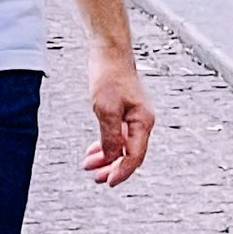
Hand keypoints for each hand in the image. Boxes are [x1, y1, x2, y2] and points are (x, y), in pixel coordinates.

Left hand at [84, 46, 153, 185]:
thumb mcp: (105, 108)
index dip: (121, 172)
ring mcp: (133, 117)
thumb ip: (110, 135)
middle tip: (95, 178)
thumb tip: (112, 157)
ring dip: (106, 157)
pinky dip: (105, 144)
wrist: (109, 51)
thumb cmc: (109, 75)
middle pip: (129, 154)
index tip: (108, 182)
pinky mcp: (124, 111)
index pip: (134, 156)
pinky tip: (93, 151)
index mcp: (143, 122)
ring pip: (121, 146)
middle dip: (112, 168)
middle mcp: (142, 122)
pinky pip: (117, 135)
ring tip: (89, 166)